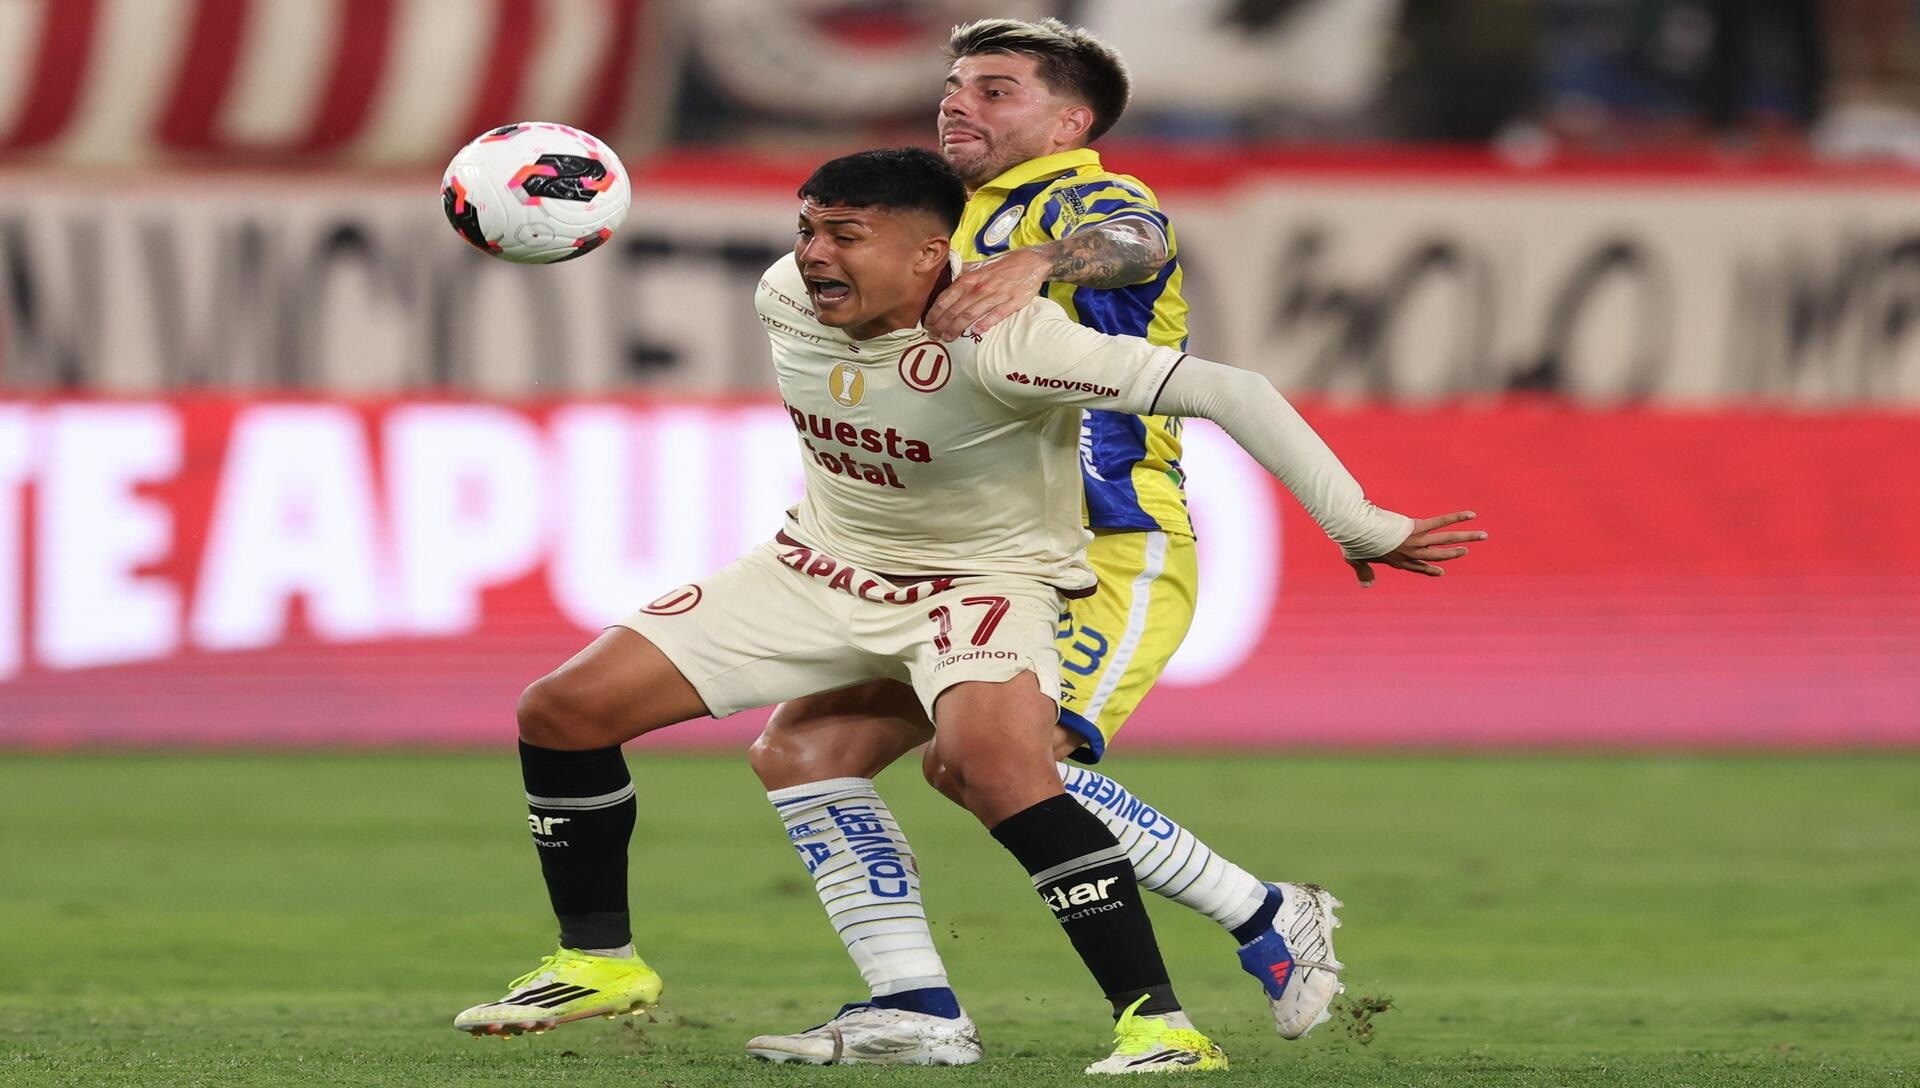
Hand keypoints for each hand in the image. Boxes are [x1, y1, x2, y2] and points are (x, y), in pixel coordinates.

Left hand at [924, 248, 1048, 339]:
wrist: (1032, 262)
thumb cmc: (1003, 266)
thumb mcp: (979, 266)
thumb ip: (962, 275)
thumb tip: (947, 280)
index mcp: (969, 279)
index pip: (946, 298)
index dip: (934, 313)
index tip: (927, 324)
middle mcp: (979, 288)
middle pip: (955, 310)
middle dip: (941, 325)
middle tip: (933, 336)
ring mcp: (995, 296)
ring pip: (971, 315)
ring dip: (957, 328)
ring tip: (947, 338)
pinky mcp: (1012, 302)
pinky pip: (996, 315)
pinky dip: (985, 324)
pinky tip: (975, 332)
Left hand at [1348, 511, 1485, 587]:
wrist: (1358, 532)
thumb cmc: (1355, 544)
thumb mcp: (1357, 560)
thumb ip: (1363, 573)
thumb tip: (1366, 585)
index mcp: (1399, 561)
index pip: (1419, 567)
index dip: (1430, 569)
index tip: (1441, 571)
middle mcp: (1412, 554)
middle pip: (1439, 555)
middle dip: (1454, 553)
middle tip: (1467, 551)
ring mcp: (1417, 542)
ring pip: (1447, 540)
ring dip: (1467, 537)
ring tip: (1483, 536)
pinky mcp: (1418, 528)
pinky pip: (1441, 522)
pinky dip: (1457, 517)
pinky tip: (1471, 514)